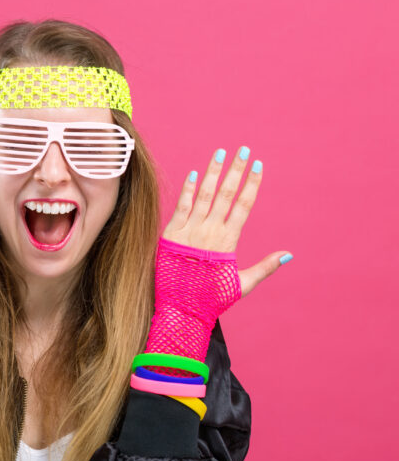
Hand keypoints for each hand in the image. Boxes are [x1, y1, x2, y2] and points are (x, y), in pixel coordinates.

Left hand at [163, 146, 289, 298]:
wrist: (180, 311)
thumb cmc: (212, 300)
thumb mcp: (242, 284)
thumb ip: (264, 267)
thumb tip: (288, 254)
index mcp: (228, 242)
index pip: (244, 206)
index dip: (252, 184)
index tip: (259, 165)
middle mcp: (210, 233)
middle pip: (225, 194)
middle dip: (236, 170)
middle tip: (244, 149)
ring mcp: (189, 232)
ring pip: (203, 195)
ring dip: (212, 172)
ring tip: (220, 152)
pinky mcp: (171, 236)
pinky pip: (180, 208)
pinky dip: (187, 190)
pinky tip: (193, 173)